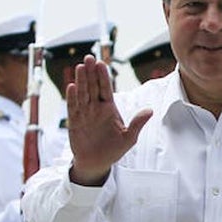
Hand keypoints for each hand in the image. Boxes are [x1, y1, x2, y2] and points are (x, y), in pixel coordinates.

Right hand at [66, 55, 151, 184]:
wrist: (97, 163)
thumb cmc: (114, 150)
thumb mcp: (129, 138)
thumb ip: (137, 124)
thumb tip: (150, 110)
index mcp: (109, 108)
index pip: (106, 89)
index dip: (103, 76)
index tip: (101, 63)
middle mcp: (96, 107)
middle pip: (93, 87)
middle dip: (91, 73)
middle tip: (89, 58)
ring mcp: (85, 113)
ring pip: (82, 94)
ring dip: (81, 81)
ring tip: (80, 67)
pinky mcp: (75, 122)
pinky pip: (73, 108)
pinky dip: (72, 98)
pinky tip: (71, 86)